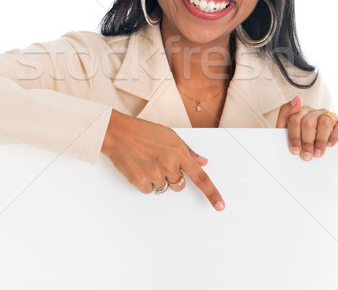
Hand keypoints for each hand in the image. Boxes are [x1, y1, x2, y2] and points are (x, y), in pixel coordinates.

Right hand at [101, 110, 224, 210]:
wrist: (118, 133)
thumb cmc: (142, 131)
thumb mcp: (169, 135)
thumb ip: (188, 151)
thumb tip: (203, 161)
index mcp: (179, 152)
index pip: (200, 177)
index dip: (212, 193)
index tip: (220, 205)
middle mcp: (169, 164)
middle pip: (179, 185)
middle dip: (172, 178)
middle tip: (159, 163)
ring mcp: (155, 173)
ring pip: (163, 188)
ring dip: (156, 179)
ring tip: (146, 162)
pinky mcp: (141, 181)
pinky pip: (148, 190)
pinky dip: (144, 183)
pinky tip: (138, 168)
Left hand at [276, 96, 337, 160]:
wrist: (324, 151)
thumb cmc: (303, 140)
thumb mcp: (288, 131)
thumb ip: (286, 115)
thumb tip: (297, 99)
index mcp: (300, 112)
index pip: (294, 119)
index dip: (294, 136)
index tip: (295, 150)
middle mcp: (314, 112)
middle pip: (308, 123)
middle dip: (306, 142)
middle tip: (307, 156)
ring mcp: (329, 116)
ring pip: (324, 123)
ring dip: (320, 141)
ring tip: (318, 154)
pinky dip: (335, 135)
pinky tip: (330, 145)